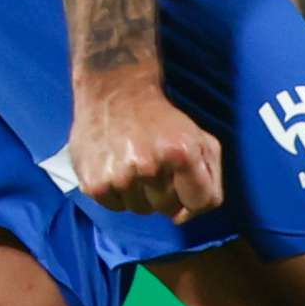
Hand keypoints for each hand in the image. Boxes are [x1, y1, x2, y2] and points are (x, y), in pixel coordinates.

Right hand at [71, 76, 225, 221]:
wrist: (113, 91)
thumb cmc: (161, 118)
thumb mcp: (199, 137)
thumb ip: (210, 177)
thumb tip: (186, 214)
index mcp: (180, 152)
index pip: (200, 202)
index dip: (195, 199)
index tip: (185, 189)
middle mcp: (149, 166)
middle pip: (168, 209)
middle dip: (166, 193)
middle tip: (156, 166)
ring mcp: (119, 177)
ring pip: (140, 209)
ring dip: (140, 194)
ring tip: (134, 165)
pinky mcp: (95, 183)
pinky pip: (115, 207)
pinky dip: (118, 194)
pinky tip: (116, 168)